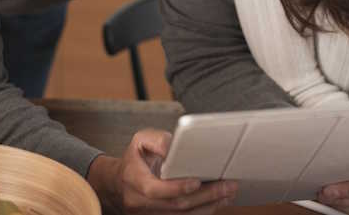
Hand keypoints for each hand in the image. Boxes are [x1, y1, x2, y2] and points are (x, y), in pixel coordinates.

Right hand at [87, 128, 237, 214]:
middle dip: (205, 196)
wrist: (119, 182)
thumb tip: (174, 147)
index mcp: (134, 180)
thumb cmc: (134, 158)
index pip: (155, 190)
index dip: (177, 187)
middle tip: (228, 185)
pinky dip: (203, 211)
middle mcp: (140, 202)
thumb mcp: (140, 140)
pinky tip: (219, 201)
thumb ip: (157, 141)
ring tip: (229, 193)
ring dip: (209, 206)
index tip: (197, 181)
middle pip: (175, 206)